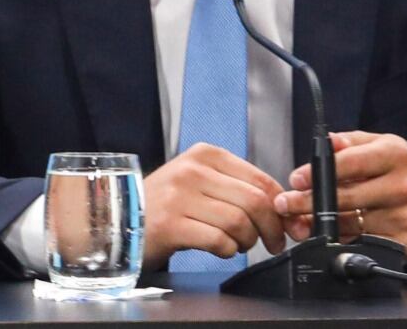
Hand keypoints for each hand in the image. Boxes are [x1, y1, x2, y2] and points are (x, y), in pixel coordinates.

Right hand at [141, 142, 286, 269]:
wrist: (120, 219)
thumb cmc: (165, 203)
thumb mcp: (199, 181)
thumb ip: (235, 186)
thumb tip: (279, 205)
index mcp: (205, 155)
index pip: (259, 178)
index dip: (280, 206)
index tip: (286, 223)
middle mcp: (192, 171)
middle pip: (254, 201)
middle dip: (271, 227)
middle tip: (273, 242)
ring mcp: (180, 197)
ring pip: (239, 222)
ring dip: (247, 241)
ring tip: (239, 244)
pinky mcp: (171, 225)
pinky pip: (218, 241)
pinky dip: (228, 251)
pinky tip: (221, 249)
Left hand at [272, 131, 406, 259]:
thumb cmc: (399, 170)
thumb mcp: (379, 145)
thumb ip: (348, 142)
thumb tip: (324, 143)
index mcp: (395, 155)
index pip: (350, 163)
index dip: (318, 172)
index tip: (296, 179)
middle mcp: (404, 187)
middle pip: (346, 199)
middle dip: (308, 203)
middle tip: (285, 204)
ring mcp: (406, 218)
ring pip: (351, 226)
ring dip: (318, 226)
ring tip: (297, 222)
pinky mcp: (406, 245)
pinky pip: (363, 245)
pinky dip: (340, 242)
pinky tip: (324, 238)